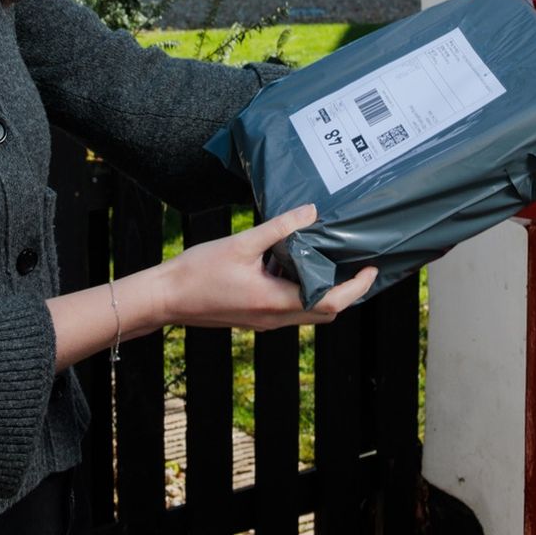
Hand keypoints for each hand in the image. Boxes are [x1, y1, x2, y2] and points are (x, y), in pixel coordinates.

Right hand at [157, 204, 377, 329]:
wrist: (165, 297)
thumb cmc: (198, 271)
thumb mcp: (242, 243)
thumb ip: (279, 228)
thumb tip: (311, 212)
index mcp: (275, 302)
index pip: (331, 302)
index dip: (356, 287)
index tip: (370, 269)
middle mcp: (274, 318)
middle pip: (325, 312)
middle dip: (346, 292)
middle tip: (356, 266)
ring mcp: (264, 322)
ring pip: (307, 311)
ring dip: (321, 291)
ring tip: (326, 260)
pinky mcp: (253, 319)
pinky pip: (287, 308)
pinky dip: (299, 290)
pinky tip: (289, 264)